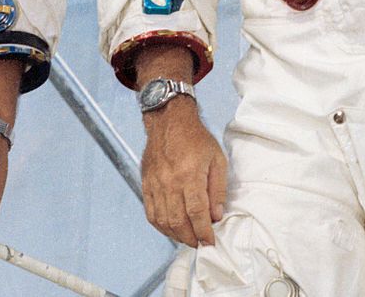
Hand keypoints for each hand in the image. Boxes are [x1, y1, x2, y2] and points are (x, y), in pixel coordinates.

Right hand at [141, 97, 226, 245]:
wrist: (169, 120)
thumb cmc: (196, 138)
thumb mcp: (217, 159)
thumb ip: (218, 189)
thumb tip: (216, 215)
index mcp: (189, 175)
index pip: (196, 213)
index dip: (204, 232)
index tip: (210, 241)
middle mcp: (169, 182)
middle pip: (178, 221)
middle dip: (190, 238)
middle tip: (200, 243)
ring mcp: (155, 184)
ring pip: (163, 220)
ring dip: (176, 235)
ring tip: (187, 238)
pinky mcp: (146, 184)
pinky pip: (151, 213)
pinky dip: (161, 226)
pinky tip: (171, 229)